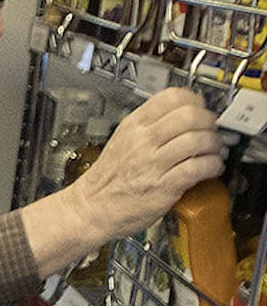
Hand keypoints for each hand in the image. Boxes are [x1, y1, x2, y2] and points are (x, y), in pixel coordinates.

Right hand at [65, 87, 223, 242]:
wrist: (91, 208)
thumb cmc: (107, 180)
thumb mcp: (121, 141)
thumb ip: (148, 126)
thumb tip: (182, 115)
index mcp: (133, 126)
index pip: (171, 97)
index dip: (194, 101)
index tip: (200, 109)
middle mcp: (142, 141)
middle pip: (190, 115)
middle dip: (209, 122)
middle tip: (211, 131)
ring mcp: (152, 163)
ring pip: (197, 140)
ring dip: (214, 145)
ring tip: (213, 151)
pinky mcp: (163, 186)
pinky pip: (198, 168)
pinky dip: (213, 166)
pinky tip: (210, 168)